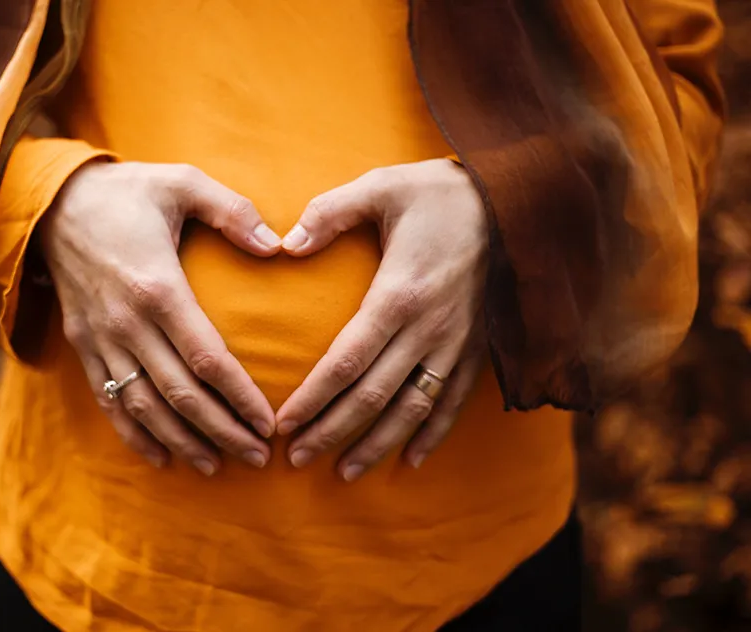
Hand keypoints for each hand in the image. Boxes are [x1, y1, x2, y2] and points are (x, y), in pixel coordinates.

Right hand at [40, 161, 282, 474]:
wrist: (52, 202)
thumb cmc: (127, 192)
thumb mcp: (182, 181)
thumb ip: (233, 211)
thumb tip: (278, 246)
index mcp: (157, 287)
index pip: (207, 358)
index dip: (240, 396)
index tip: (270, 422)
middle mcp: (127, 323)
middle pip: (180, 395)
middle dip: (222, 431)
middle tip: (259, 457)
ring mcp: (101, 339)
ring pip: (144, 408)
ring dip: (182, 442)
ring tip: (218, 466)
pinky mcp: (83, 346)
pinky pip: (108, 401)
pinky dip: (134, 435)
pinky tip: (161, 458)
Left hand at [275, 159, 487, 480]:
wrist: (517, 200)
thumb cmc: (438, 192)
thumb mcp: (380, 187)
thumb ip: (329, 213)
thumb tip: (285, 243)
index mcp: (399, 294)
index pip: (347, 362)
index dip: (313, 398)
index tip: (284, 425)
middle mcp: (429, 328)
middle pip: (374, 396)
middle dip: (332, 431)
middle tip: (296, 459)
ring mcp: (457, 343)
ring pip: (413, 408)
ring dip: (377, 444)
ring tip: (345, 473)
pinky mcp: (478, 347)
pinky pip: (454, 401)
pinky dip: (433, 434)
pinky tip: (410, 460)